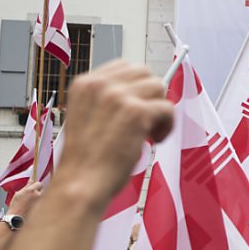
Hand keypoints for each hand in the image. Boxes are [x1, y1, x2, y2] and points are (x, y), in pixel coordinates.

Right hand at [6, 182, 43, 216]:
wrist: (17, 217)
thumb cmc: (16, 206)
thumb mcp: (18, 194)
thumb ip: (26, 186)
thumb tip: (31, 180)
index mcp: (31, 191)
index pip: (38, 183)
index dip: (35, 185)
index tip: (33, 187)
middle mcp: (37, 195)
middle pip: (42, 189)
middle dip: (39, 190)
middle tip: (32, 194)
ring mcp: (41, 201)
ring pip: (43, 195)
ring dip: (40, 196)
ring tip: (33, 201)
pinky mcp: (43, 207)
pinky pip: (44, 201)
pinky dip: (41, 202)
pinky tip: (34, 205)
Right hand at [56, 60, 171, 206]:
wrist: (81, 182)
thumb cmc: (86, 159)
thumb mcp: (86, 117)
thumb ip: (107, 101)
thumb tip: (139, 93)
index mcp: (84, 84)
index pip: (123, 67)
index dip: (136, 87)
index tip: (136, 107)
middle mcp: (99, 85)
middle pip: (144, 73)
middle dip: (150, 95)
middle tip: (144, 121)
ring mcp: (118, 97)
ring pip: (159, 87)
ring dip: (160, 110)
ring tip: (149, 132)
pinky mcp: (136, 113)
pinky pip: (168, 108)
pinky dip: (167, 125)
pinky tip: (154, 140)